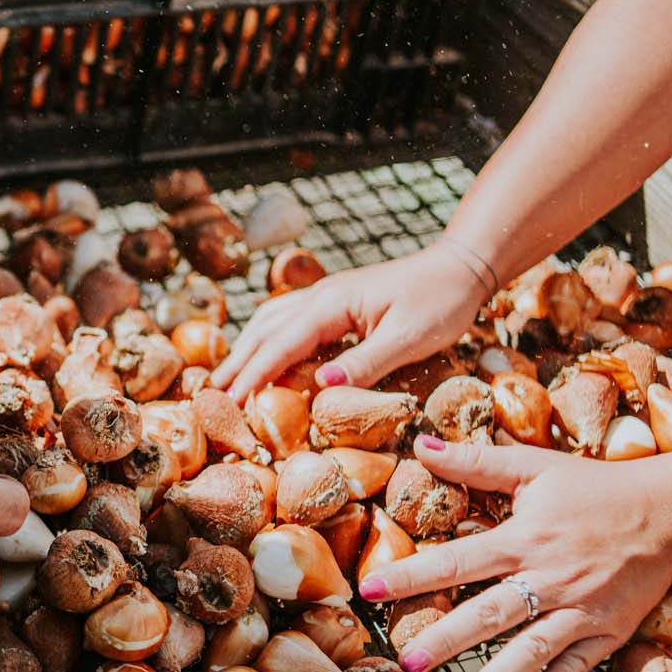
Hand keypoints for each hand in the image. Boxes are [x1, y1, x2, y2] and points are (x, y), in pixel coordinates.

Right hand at [211, 241, 491, 400]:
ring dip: (246, 351)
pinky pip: (289, 324)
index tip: (229, 403)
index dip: (252, 376)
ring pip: (270, 323)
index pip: (280, 345)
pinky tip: (263, 358)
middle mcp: (319, 297)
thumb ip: (366, 361)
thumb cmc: (442, 301)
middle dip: (236, 364)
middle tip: (209, 397)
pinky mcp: (336, 305)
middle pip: (263, 331)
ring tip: (226, 381)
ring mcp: (325, 298)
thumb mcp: (410, 337)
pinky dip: (267, 342)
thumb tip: (322, 385)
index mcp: (331, 304)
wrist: (462, 267)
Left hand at [358, 436, 671, 671]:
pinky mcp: (610, 629)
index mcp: (525, 538)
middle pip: (490, 613)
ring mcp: (582, 608)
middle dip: (447, 640)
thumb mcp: (535, 467)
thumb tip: (419, 444)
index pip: (457, 560)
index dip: (412, 575)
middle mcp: (550, 577)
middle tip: (407, 665)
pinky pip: (581, 661)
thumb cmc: (594, 488)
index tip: (369, 590)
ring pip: (535, 647)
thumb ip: (477, 461)